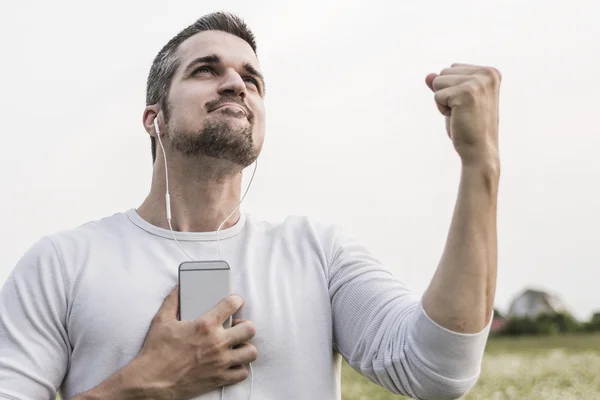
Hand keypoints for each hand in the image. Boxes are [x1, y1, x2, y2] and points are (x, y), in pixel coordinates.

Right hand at [136, 287, 257, 398]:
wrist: (151, 381)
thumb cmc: (156, 351)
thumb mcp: (161, 320)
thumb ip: (172, 300)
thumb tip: (178, 287)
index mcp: (204, 325)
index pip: (232, 304)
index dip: (236, 300)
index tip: (235, 302)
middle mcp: (217, 342)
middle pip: (249, 329)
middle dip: (245, 325)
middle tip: (237, 327)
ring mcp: (220, 362)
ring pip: (250, 352)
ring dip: (245, 347)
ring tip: (236, 346)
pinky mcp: (219, 378)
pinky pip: (242, 373)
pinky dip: (239, 367)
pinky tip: (231, 363)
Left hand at [425, 63, 500, 165]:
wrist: (479, 150)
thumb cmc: (469, 126)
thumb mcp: (457, 100)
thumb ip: (444, 84)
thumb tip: (428, 76)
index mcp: (490, 72)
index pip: (452, 68)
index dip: (452, 89)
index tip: (468, 104)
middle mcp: (487, 74)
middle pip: (444, 72)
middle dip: (446, 93)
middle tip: (463, 110)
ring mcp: (477, 82)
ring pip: (438, 81)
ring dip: (443, 101)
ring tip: (460, 113)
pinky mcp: (465, 93)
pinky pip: (437, 96)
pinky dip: (442, 109)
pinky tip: (457, 117)